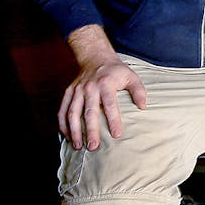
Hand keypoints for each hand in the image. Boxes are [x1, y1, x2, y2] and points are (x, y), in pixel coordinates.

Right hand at [59, 25, 146, 150]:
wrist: (95, 57)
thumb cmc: (115, 71)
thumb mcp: (130, 76)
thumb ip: (138, 91)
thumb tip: (142, 107)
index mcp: (106, 83)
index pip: (110, 104)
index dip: (113, 120)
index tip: (116, 135)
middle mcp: (89, 87)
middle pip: (89, 111)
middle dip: (90, 130)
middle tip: (93, 147)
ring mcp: (77, 90)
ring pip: (72, 113)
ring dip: (74, 131)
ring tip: (78, 146)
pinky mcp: (68, 92)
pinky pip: (62, 110)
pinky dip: (63, 124)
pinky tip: (67, 136)